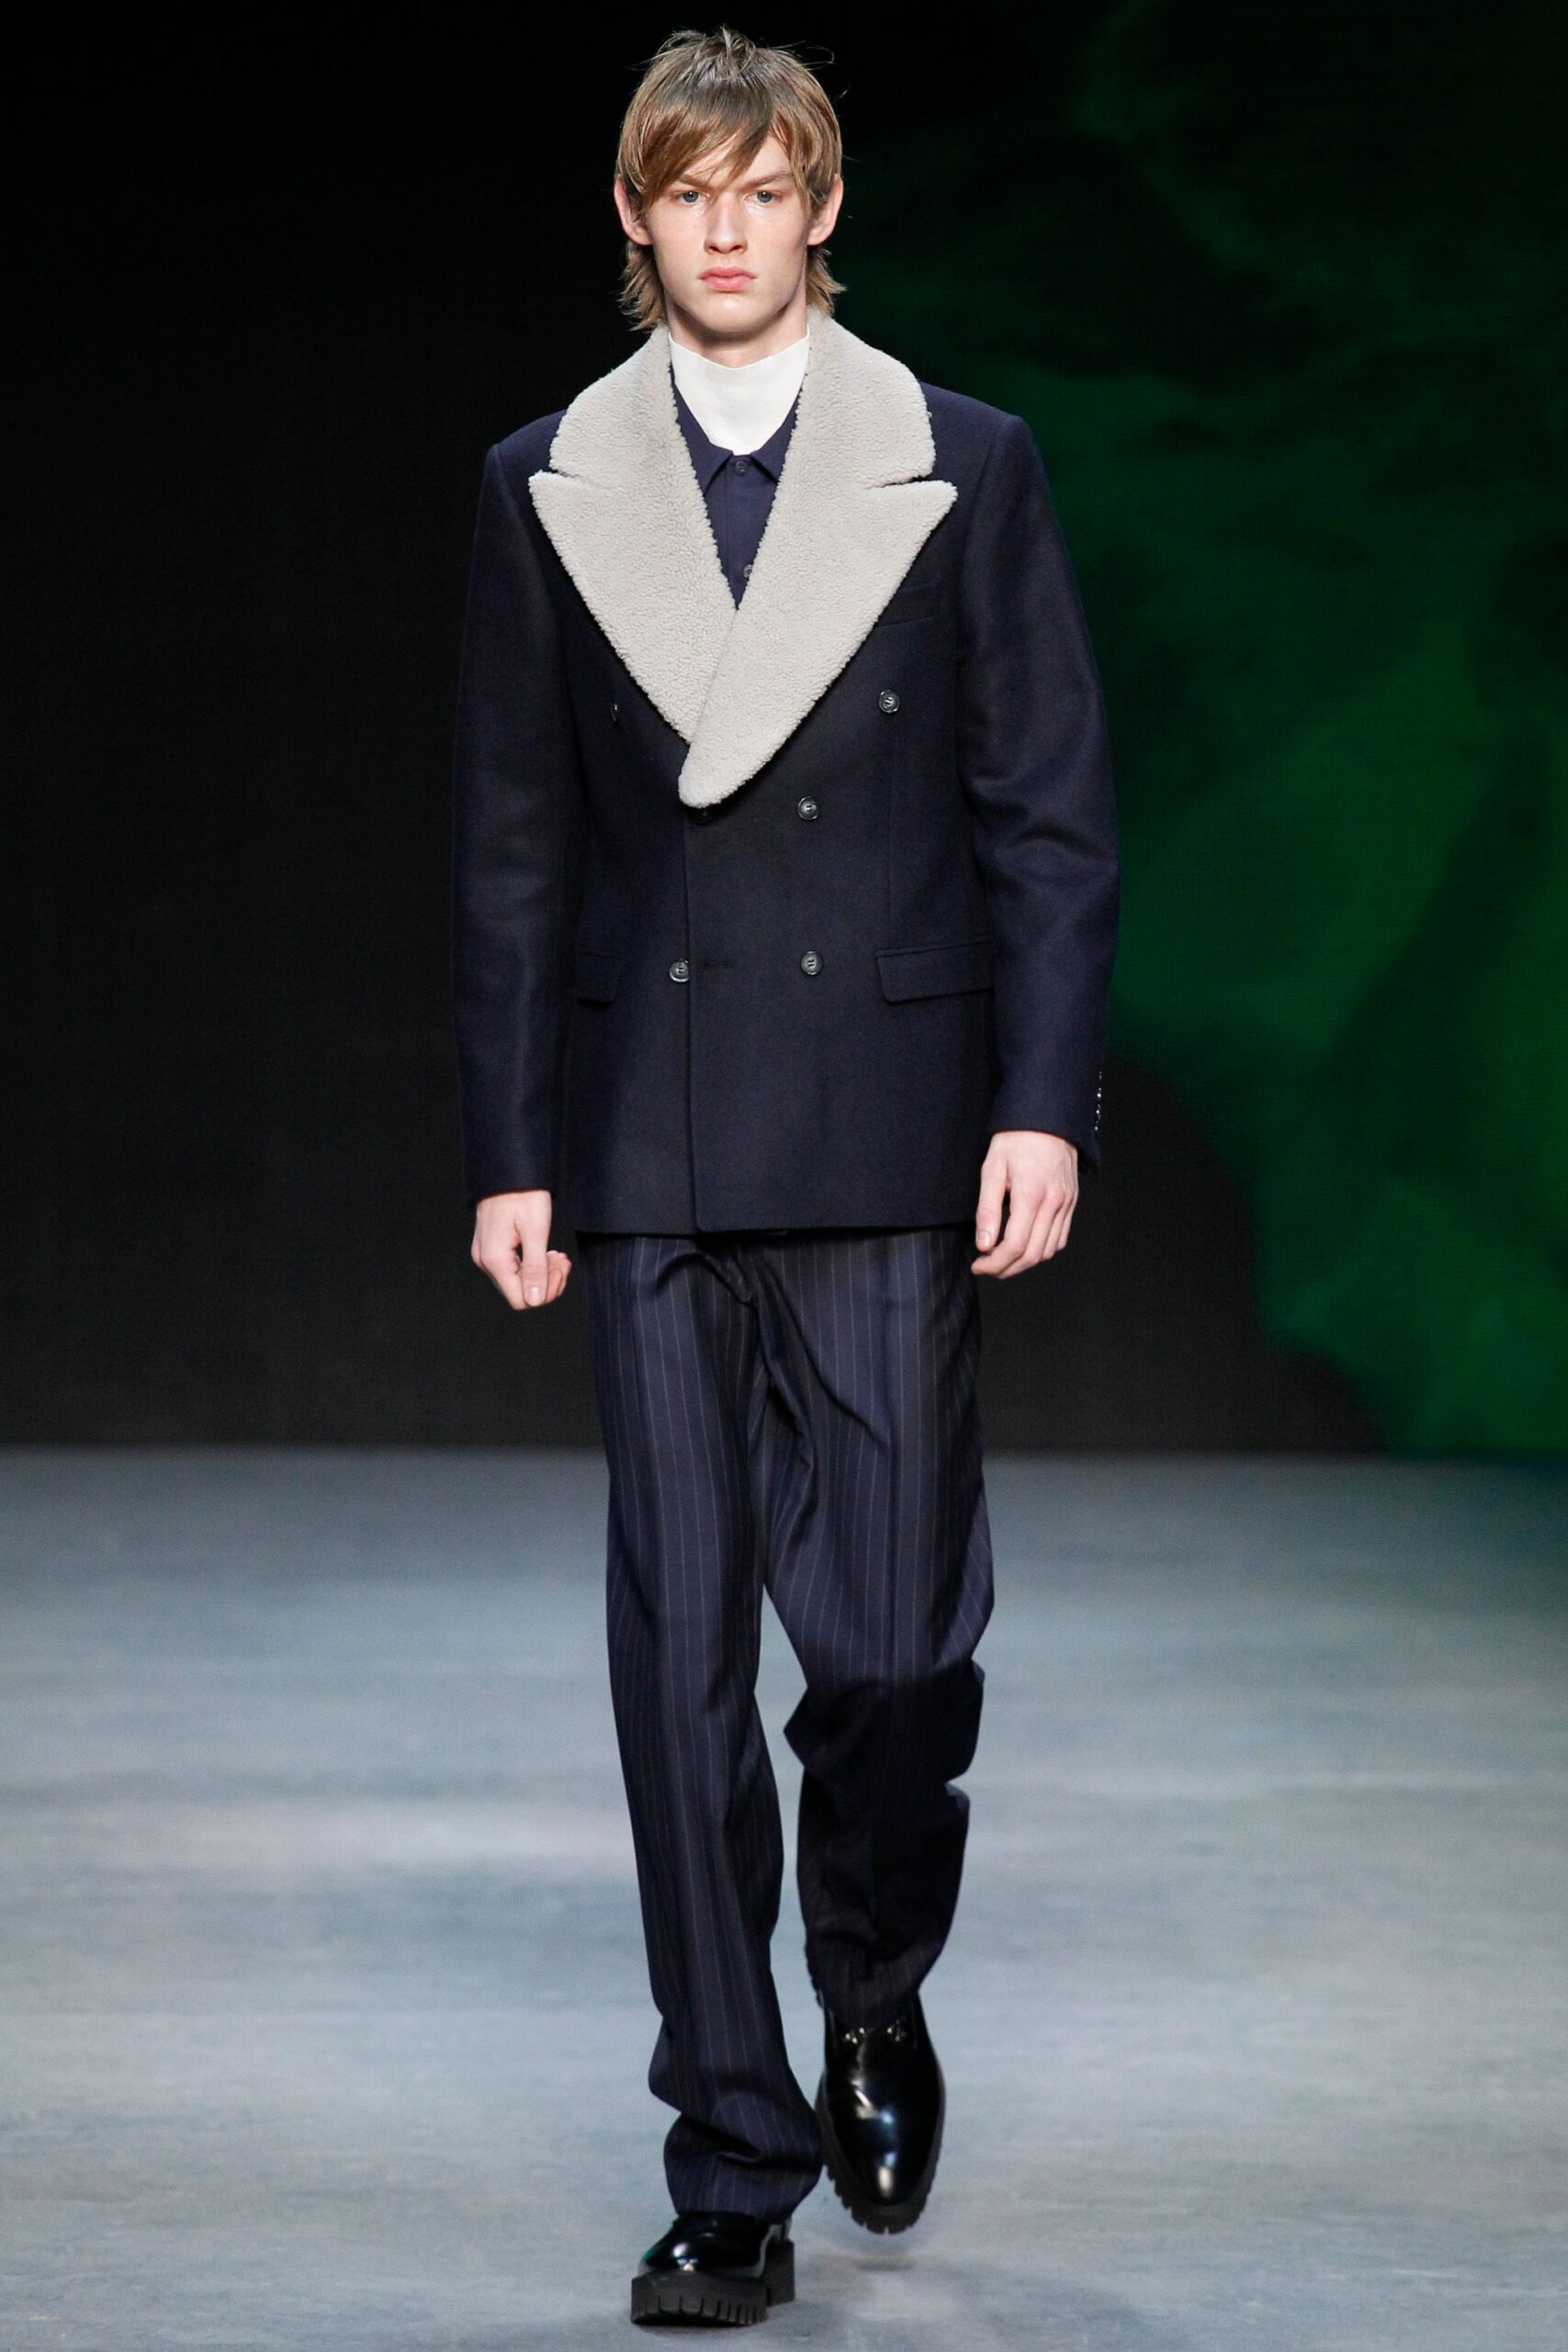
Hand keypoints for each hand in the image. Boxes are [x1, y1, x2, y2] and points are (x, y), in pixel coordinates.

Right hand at [471, 1190, 572, 1308]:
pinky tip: (546, 1253)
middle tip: (562, 1260)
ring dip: (542, 1273)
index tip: (560, 1267)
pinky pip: (514, 1269)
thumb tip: (535, 1300)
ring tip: (558, 1255)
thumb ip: (535, 1268)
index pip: (521, 1300)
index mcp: (495, 1259)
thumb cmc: (523, 1195)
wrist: (508, 1171)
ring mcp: (487, 1256)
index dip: (545, 1292)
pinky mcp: (492, 1249)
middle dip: (547, 1282)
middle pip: (520, 1293)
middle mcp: (486, 1262)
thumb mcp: (535, 1231)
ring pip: (518, 1282)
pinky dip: (533, 1265)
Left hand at [972, 1131, 1077, 1276]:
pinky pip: (1059, 1238)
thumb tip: (984, 1245)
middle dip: (1006, 1269)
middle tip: (986, 1267)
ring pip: (1047, 1251)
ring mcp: (1066, 1204)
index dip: (994, 1264)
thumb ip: (988, 1209)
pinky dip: (1041, 1249)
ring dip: (1024, 1263)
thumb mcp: (992, 1169)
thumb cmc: (1016, 1139)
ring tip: (1002, 1259)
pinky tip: (1024, 1245)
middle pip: (1032, 1255)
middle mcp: (1053, 1204)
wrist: (1048, 1118)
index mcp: (1031, 1195)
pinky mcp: (1071, 1202)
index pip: (1014, 1246)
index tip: (978, 1265)